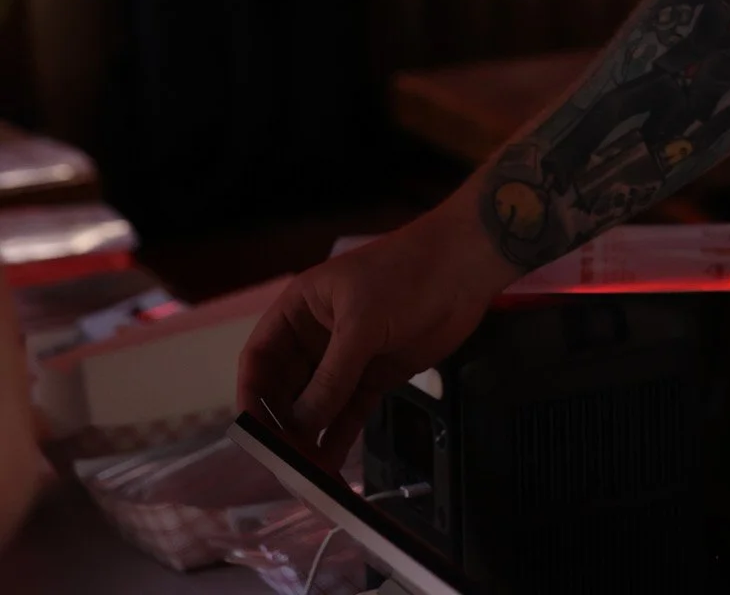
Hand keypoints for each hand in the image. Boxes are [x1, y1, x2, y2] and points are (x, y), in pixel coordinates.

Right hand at [237, 194, 514, 466]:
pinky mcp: (375, 376)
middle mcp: (316, 337)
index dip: (251, 394)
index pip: (261, 357)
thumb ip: (332, 376)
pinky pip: (348, 414)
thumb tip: (300, 426)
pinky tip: (331, 468)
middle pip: (285, 389)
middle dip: (282, 426)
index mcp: (300, 309)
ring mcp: (346, 358)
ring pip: (316, 406)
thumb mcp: (361, 322)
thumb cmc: (405, 276)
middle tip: (286, 465)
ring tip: (308, 477)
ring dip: (309, 439)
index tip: (252, 433)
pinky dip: (338, 439)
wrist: (464, 267)